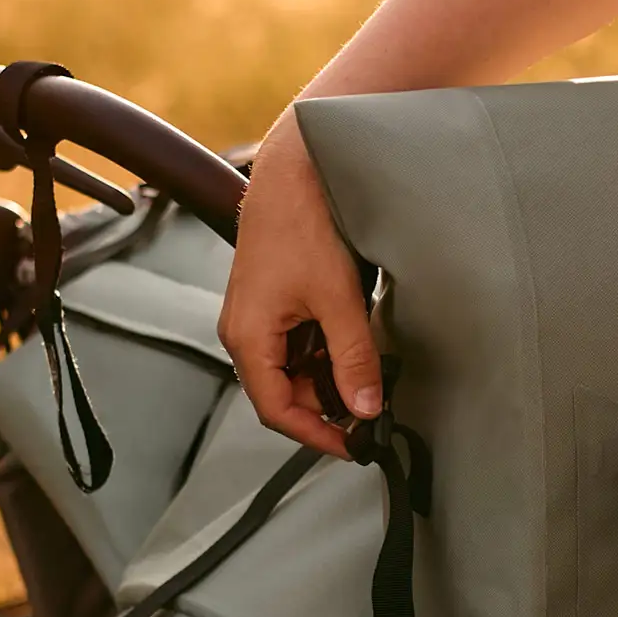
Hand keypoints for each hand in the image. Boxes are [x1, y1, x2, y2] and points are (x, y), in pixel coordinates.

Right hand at [219, 108, 382, 455]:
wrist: (296, 171)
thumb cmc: (302, 224)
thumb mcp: (338, 298)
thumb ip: (353, 358)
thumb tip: (364, 408)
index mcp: (249, 337)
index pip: (277, 411)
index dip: (316, 435)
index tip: (354, 446)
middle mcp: (247, 332)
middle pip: (284, 394)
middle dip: (326, 407)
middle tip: (370, 414)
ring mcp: (260, 317)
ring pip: (294, 370)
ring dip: (328, 379)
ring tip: (368, 379)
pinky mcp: (276, 302)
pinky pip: (298, 345)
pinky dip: (326, 354)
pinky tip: (355, 348)